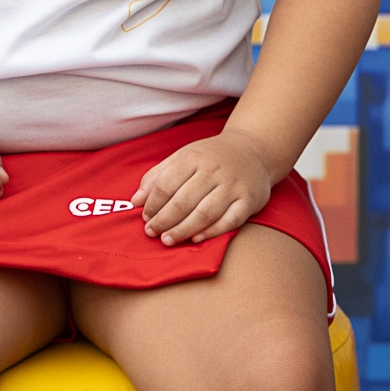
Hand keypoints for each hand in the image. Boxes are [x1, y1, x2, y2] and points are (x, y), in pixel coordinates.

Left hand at [131, 127, 272, 244]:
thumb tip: (135, 201)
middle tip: (152, 233)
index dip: (152, 204)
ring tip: (167, 240)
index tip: (145, 217)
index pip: (166, 184)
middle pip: (183, 201)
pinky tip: (196, 238)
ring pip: (205, 213)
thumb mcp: (182, 157)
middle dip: (164, 220)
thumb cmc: (211, 157)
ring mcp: (233, 186)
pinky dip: (212, 232)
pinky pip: (230, 220)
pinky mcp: (249, 200)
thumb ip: (157, 176)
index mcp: (193, 157)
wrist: (254, 150)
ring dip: (183, 230)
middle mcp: (214, 171)